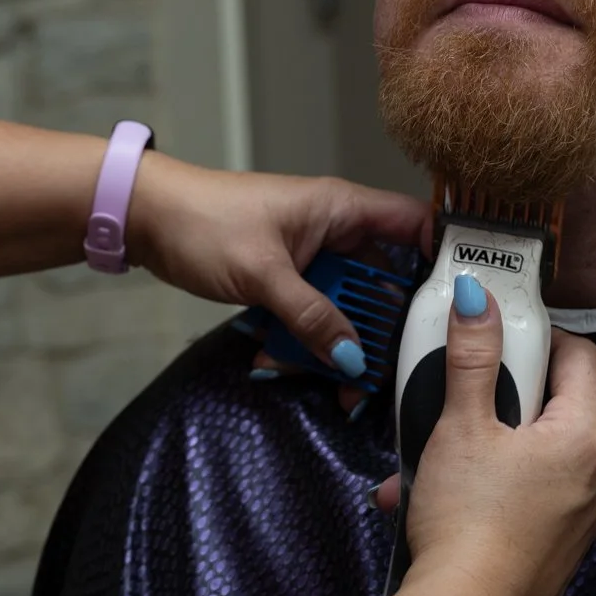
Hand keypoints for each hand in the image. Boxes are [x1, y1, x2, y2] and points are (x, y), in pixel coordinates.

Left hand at [124, 155, 431, 375]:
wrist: (144, 217)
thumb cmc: (203, 223)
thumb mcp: (263, 275)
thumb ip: (311, 317)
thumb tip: (352, 359)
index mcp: (340, 209)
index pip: (414, 225)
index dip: (441, 261)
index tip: (451, 313)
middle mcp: (332, 230)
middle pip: (382, 284)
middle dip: (378, 332)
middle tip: (376, 378)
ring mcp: (307, 256)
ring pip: (343, 307)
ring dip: (331, 344)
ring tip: (325, 386)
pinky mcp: (284, 278)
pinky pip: (308, 314)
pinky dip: (297, 340)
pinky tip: (272, 361)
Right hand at [388, 291, 595, 595]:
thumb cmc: (470, 523)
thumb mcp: (461, 424)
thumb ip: (472, 356)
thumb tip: (478, 298)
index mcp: (586, 436)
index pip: (579, 354)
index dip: (535, 335)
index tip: (496, 330)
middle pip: (549, 401)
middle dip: (494, 393)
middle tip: (454, 395)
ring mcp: (580, 510)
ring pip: (529, 447)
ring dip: (479, 440)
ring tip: (431, 451)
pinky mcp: (557, 537)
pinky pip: (524, 486)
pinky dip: (485, 479)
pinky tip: (437, 489)